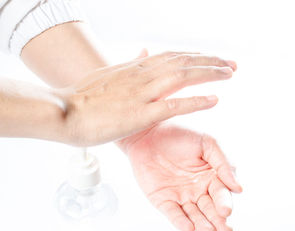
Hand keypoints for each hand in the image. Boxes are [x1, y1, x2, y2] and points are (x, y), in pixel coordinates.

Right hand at [55, 51, 235, 145]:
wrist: (62, 112)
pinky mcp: (140, 113)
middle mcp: (141, 74)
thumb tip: (143, 52)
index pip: (172, 56)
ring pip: (184, 76)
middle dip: (211, 61)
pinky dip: (196, 101)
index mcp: (134, 67)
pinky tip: (214, 100)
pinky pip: (175, 104)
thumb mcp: (106, 74)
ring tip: (230, 74)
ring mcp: (142, 93)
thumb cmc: (80, 97)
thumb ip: (129, 65)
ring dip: (210, 73)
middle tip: (231, 64)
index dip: (195, 56)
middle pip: (184, 61)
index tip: (212, 58)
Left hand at [118, 124, 241, 230]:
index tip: (226, 211)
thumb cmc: (180, 134)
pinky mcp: (163, 200)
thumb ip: (224, 163)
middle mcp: (198, 189)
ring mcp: (180, 196)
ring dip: (202, 225)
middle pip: (210, 209)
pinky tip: (189, 228)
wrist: (149, 132)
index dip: (224, 203)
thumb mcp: (207, 143)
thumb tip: (238, 188)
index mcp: (211, 176)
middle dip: (218, 221)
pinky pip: (173, 213)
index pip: (221, 194)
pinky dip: (180, 222)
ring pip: (194, 215)